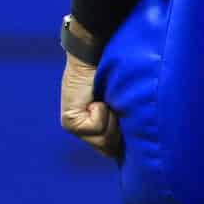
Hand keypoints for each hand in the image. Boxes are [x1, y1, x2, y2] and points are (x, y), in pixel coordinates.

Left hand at [59, 35, 120, 160]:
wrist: (94, 54)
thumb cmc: (113, 73)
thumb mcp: (120, 103)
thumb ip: (122, 123)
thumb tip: (133, 145)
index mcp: (95, 128)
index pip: (111, 149)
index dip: (122, 138)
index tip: (122, 117)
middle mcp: (83, 131)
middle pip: (108, 149)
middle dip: (117, 130)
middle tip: (112, 106)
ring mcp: (74, 128)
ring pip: (103, 140)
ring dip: (110, 120)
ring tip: (104, 101)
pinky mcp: (70, 122)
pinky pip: (96, 127)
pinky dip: (101, 112)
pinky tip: (95, 99)